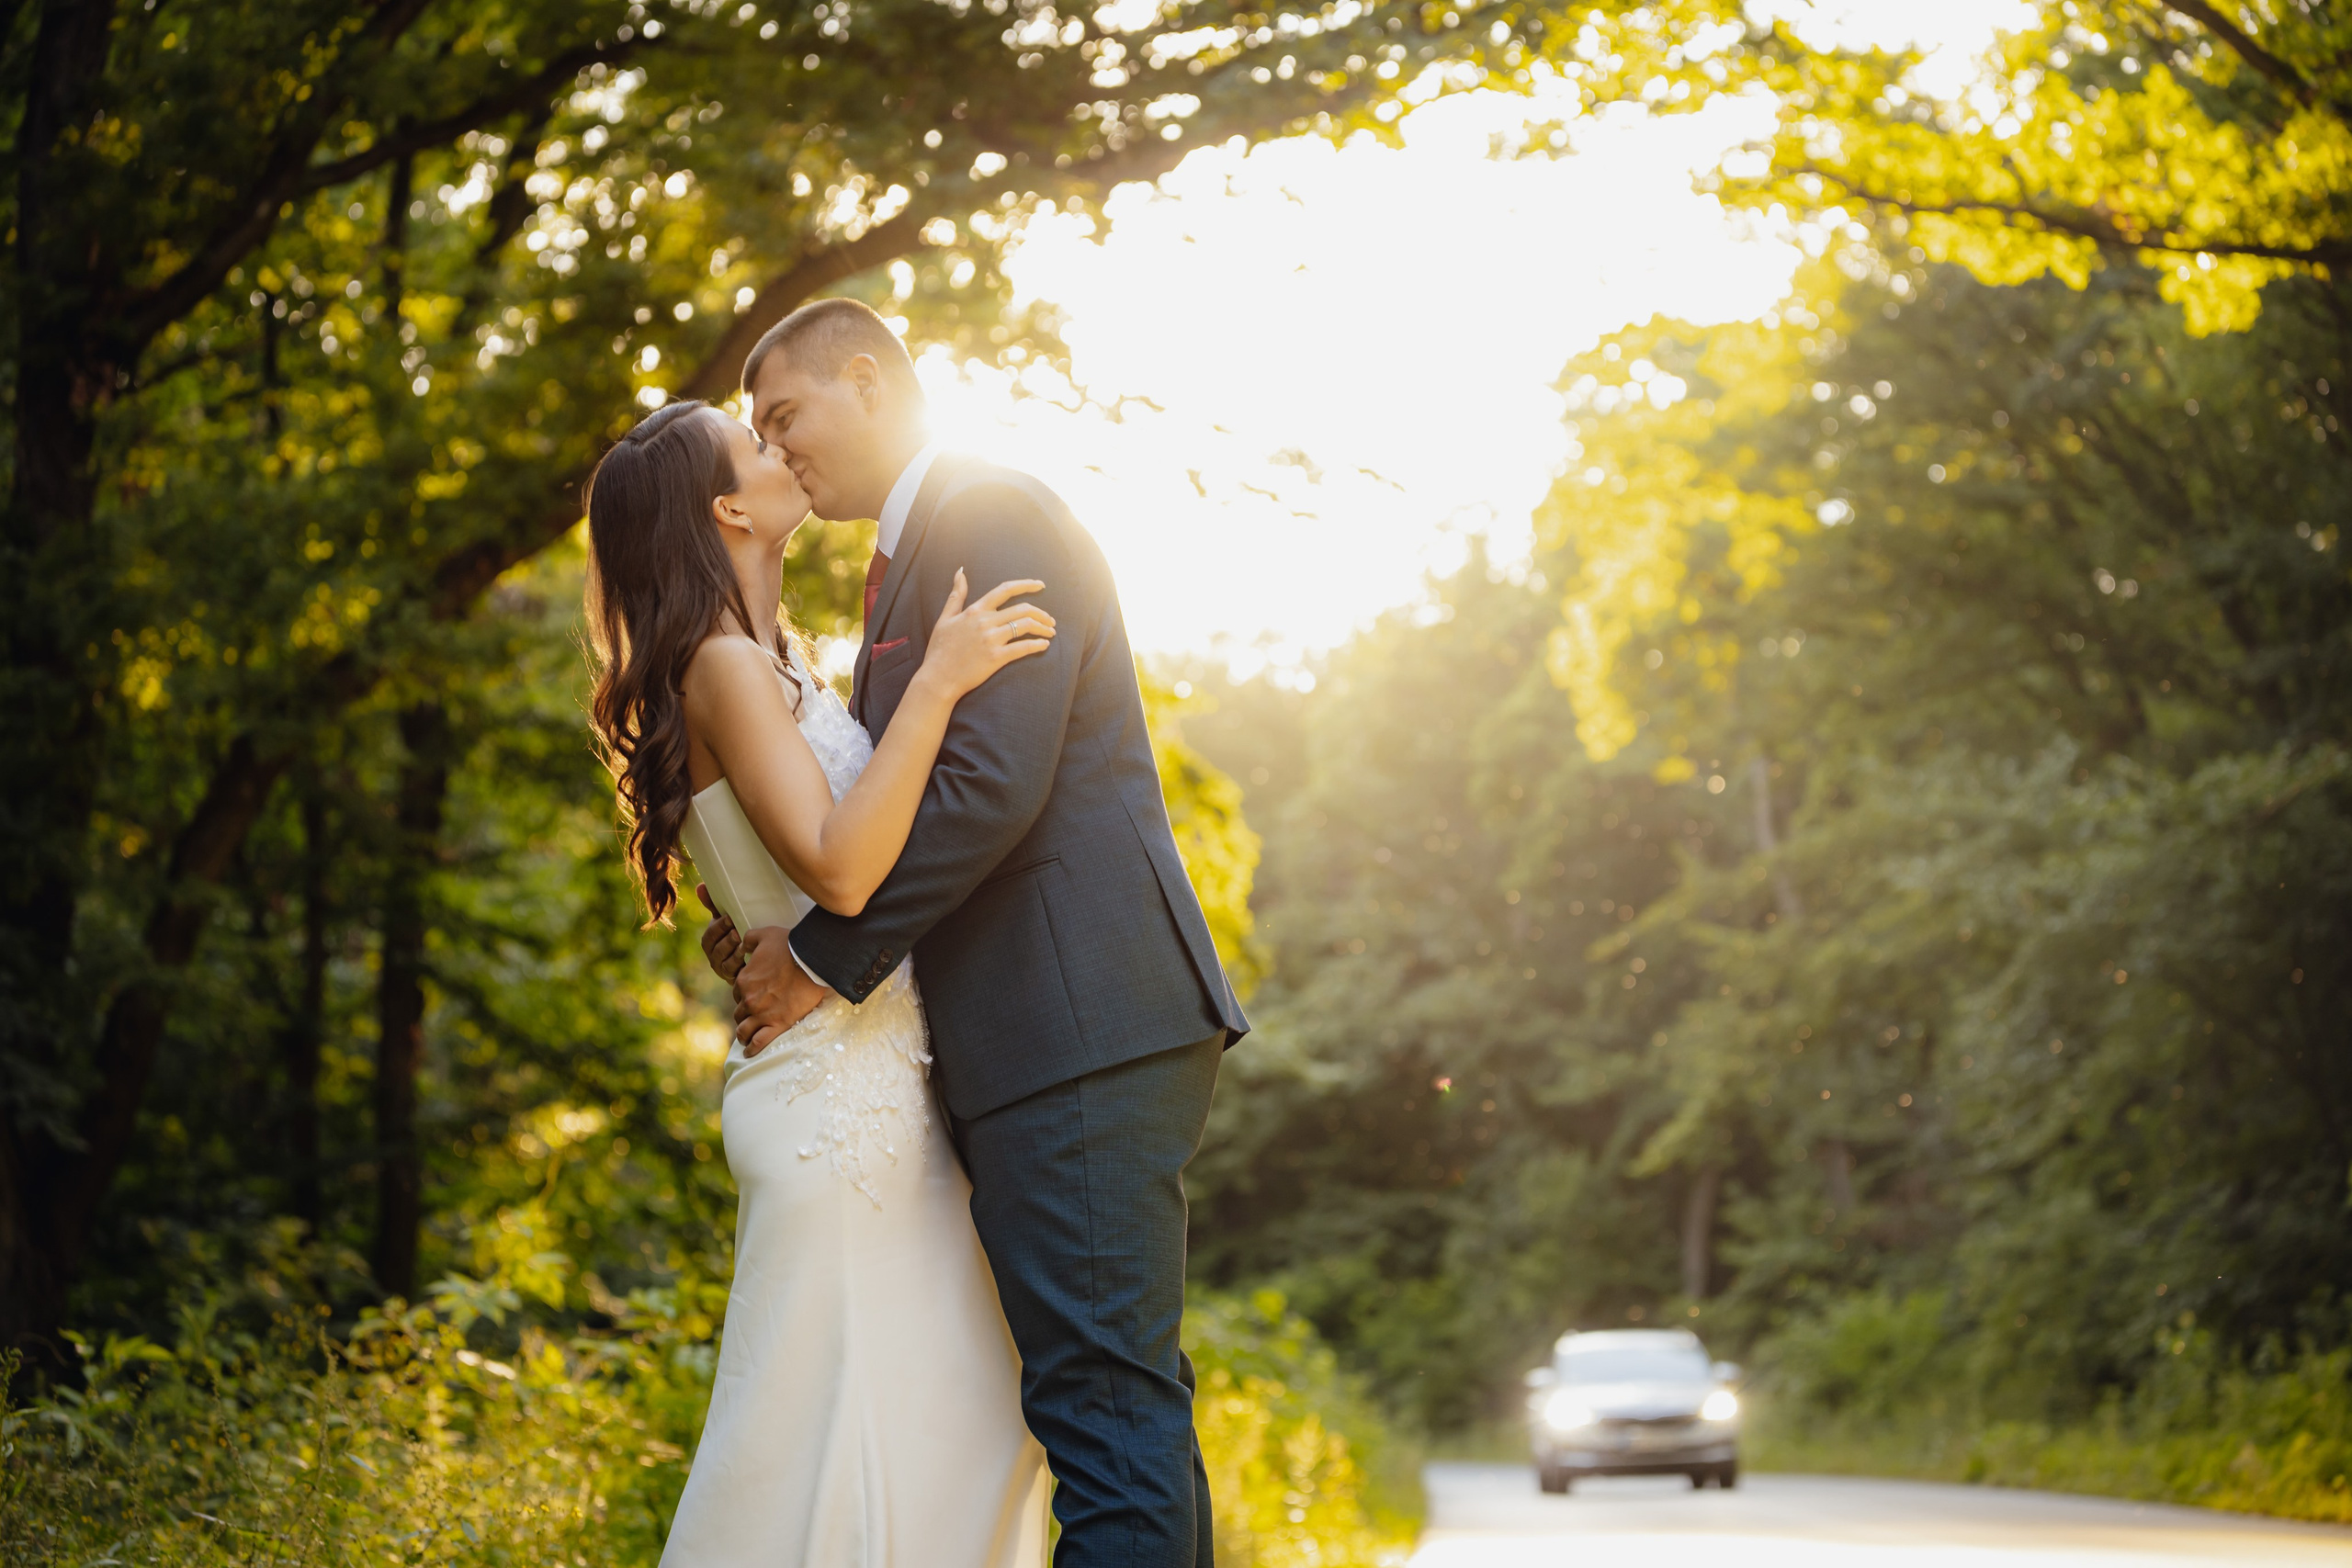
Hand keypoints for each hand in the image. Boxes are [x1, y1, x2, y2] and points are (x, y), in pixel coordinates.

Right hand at [697, 884, 742, 981]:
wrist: (757, 953)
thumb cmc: (738, 931)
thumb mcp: (727, 918)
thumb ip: (714, 904)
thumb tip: (700, 886)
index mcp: (710, 941)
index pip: (710, 935)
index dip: (718, 927)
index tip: (730, 918)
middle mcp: (713, 956)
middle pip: (715, 950)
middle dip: (725, 940)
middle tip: (737, 931)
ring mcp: (722, 968)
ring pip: (723, 962)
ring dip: (733, 953)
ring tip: (743, 945)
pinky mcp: (733, 978)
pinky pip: (734, 974)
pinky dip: (740, 966)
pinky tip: (748, 958)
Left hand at [732, 926, 835, 1054]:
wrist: (812, 960)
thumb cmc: (790, 945)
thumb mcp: (764, 934)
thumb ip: (748, 939)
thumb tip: (741, 943)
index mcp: (744, 980)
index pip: (737, 993)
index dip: (744, 994)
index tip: (753, 995)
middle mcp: (749, 1000)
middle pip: (739, 1013)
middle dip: (744, 1014)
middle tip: (753, 1015)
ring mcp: (762, 1014)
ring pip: (744, 1030)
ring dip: (744, 1034)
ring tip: (746, 1038)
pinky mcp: (778, 1024)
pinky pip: (759, 1043)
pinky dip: (752, 1050)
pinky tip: (749, 1053)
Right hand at [917, 570, 1054, 698]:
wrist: (937, 678)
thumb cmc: (940, 649)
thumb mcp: (945, 618)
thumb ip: (956, 595)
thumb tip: (960, 571)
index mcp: (975, 610)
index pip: (1005, 590)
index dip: (1026, 585)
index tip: (1040, 585)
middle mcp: (985, 622)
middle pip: (1022, 609)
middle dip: (1041, 613)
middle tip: (1050, 620)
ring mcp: (991, 640)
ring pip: (1025, 626)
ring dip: (1043, 628)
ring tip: (1050, 632)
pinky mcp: (996, 658)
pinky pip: (1023, 648)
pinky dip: (1037, 645)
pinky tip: (1044, 645)